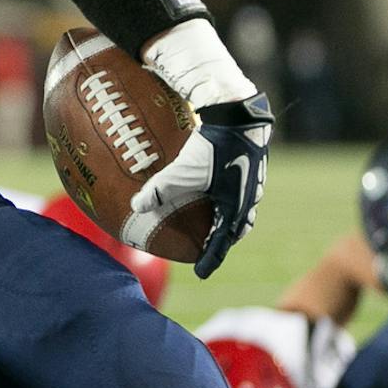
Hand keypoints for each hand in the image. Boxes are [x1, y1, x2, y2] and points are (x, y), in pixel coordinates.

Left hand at [127, 93, 273, 278]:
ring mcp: (252, 178)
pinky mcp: (249, 160)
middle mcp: (249, 196)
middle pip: (236, 226)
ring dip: (225, 214)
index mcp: (236, 207)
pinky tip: (211, 179)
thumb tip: (135, 206)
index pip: (222, 242)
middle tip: (209, 245)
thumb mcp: (183, 171)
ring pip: (239, 204)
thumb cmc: (215, 147)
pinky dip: (223, 190)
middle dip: (222, 238)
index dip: (211, 258)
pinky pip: (235, 183)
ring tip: (212, 216)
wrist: (241, 115)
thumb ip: (160, 190)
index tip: (200, 273)